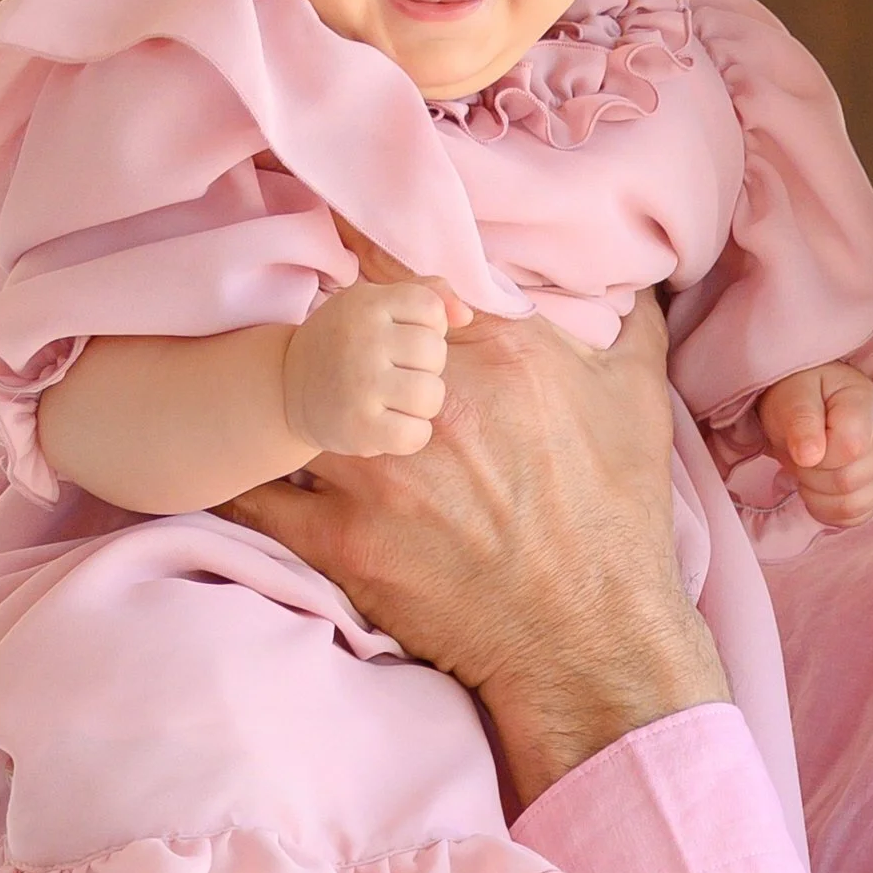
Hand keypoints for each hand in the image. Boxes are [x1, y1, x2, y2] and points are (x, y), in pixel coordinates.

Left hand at [221, 242, 727, 804]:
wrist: (590, 636)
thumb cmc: (618, 518)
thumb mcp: (637, 402)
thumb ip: (630, 326)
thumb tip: (637, 281)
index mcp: (496, 353)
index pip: (404, 273)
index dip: (368, 252)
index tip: (344, 236)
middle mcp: (426, 401)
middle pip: (335, 330)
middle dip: (326, 331)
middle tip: (316, 334)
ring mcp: (375, 471)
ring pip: (289, 403)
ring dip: (284, 398)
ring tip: (270, 398)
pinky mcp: (341, 538)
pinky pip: (258, 493)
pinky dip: (243, 475)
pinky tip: (235, 463)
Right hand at [281, 278, 466, 457]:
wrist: (285, 388)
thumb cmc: (347, 342)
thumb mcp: (377, 302)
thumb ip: (428, 293)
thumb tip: (465, 315)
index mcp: (368, 303)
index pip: (432, 309)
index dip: (428, 326)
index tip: (402, 336)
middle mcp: (363, 340)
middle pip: (435, 352)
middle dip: (424, 366)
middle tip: (395, 371)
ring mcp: (359, 385)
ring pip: (431, 395)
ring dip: (421, 402)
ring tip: (396, 398)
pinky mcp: (358, 427)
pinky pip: (416, 434)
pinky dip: (411, 434)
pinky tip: (390, 424)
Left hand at [758, 362, 872, 528]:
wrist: (813, 402)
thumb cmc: (802, 395)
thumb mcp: (792, 395)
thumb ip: (800, 419)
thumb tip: (810, 455)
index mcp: (866, 403)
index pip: (849, 448)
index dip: (815, 454)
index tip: (801, 439)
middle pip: (848, 481)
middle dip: (811, 473)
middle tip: (802, 453)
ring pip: (852, 505)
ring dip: (817, 493)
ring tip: (812, 467)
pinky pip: (854, 517)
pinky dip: (827, 509)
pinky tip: (819, 485)